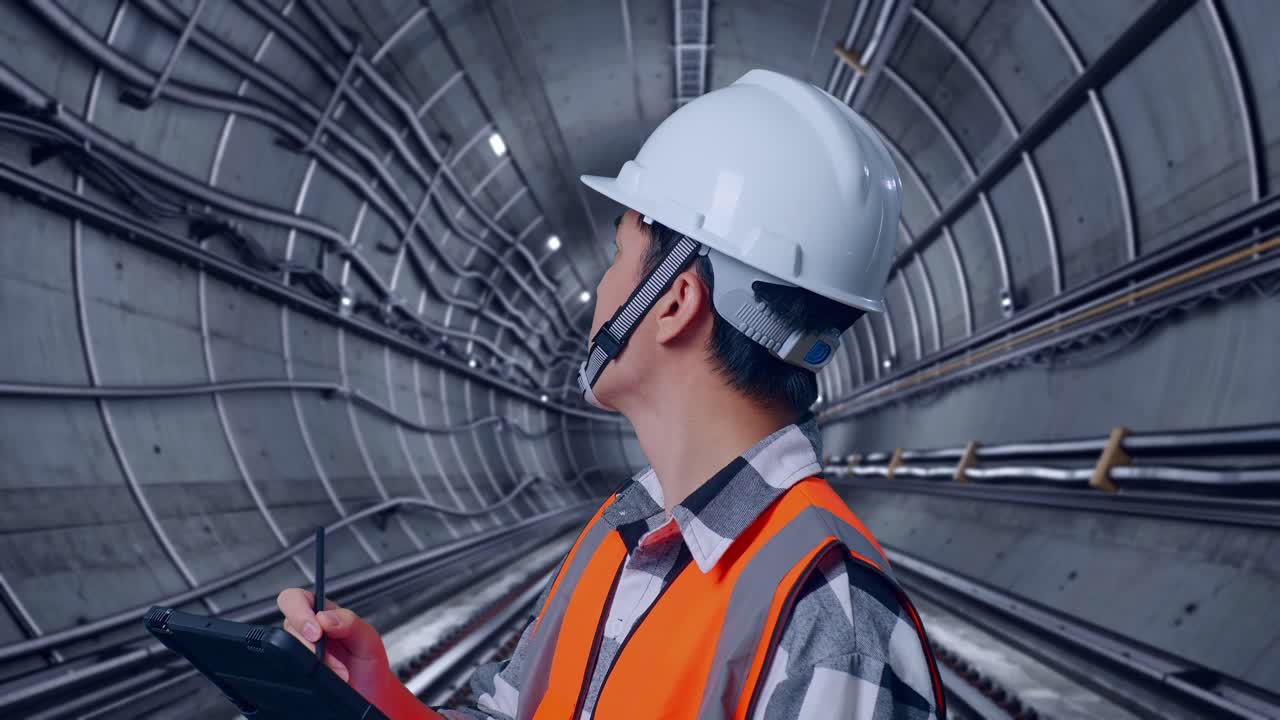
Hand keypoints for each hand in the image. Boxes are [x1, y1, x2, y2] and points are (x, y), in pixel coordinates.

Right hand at [276, 588, 396, 705]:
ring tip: (338, 672)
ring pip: (287, 651)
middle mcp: (307, 631)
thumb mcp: (368, 639)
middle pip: (288, 627)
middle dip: (309, 645)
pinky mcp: (295, 673)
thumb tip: (325, 617)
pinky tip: (324, 679)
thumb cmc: (369, 664)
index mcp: (323, 614)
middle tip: (326, 658)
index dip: (299, 612)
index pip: (296, 599)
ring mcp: (299, 654)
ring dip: (313, 664)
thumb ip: (351, 622)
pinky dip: (305, 677)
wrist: (371, 696)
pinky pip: (287, 671)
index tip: (316, 632)